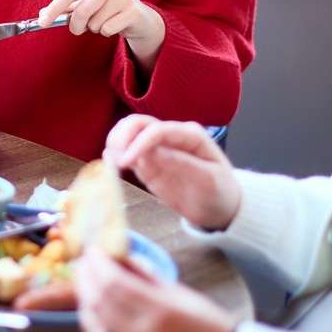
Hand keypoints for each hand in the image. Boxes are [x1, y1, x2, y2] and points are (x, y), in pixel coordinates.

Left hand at [38, 0, 164, 69]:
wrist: (138, 17)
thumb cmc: (107, 9)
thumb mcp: (86, 4)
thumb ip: (66, 8)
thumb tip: (42, 13)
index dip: (54, 8)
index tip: (42, 22)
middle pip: (81, 10)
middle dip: (76, 25)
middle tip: (78, 29)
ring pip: (95, 23)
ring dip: (94, 28)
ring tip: (104, 21)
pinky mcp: (133, 11)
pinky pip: (107, 29)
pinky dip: (107, 32)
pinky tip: (115, 25)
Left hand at [75, 248, 234, 331]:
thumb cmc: (208, 329)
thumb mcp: (181, 295)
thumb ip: (147, 276)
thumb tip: (119, 255)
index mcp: (161, 311)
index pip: (114, 282)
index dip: (98, 264)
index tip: (92, 250)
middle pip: (99, 301)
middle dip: (86, 277)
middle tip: (83, 262)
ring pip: (96, 324)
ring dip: (87, 299)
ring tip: (87, 283)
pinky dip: (99, 321)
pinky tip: (99, 308)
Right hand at [103, 115, 240, 230]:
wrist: (220, 208)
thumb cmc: (220, 193)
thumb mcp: (208, 181)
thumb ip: (182, 164)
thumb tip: (153, 153)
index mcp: (190, 135)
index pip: (158, 130)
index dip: (138, 143)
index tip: (124, 162)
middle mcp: (171, 136)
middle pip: (138, 123)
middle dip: (122, 135)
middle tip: (113, 158)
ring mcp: (158, 149)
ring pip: (129, 134)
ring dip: (116, 142)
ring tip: (111, 163)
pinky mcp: (148, 163)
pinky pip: (128, 152)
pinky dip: (116, 154)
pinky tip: (111, 165)